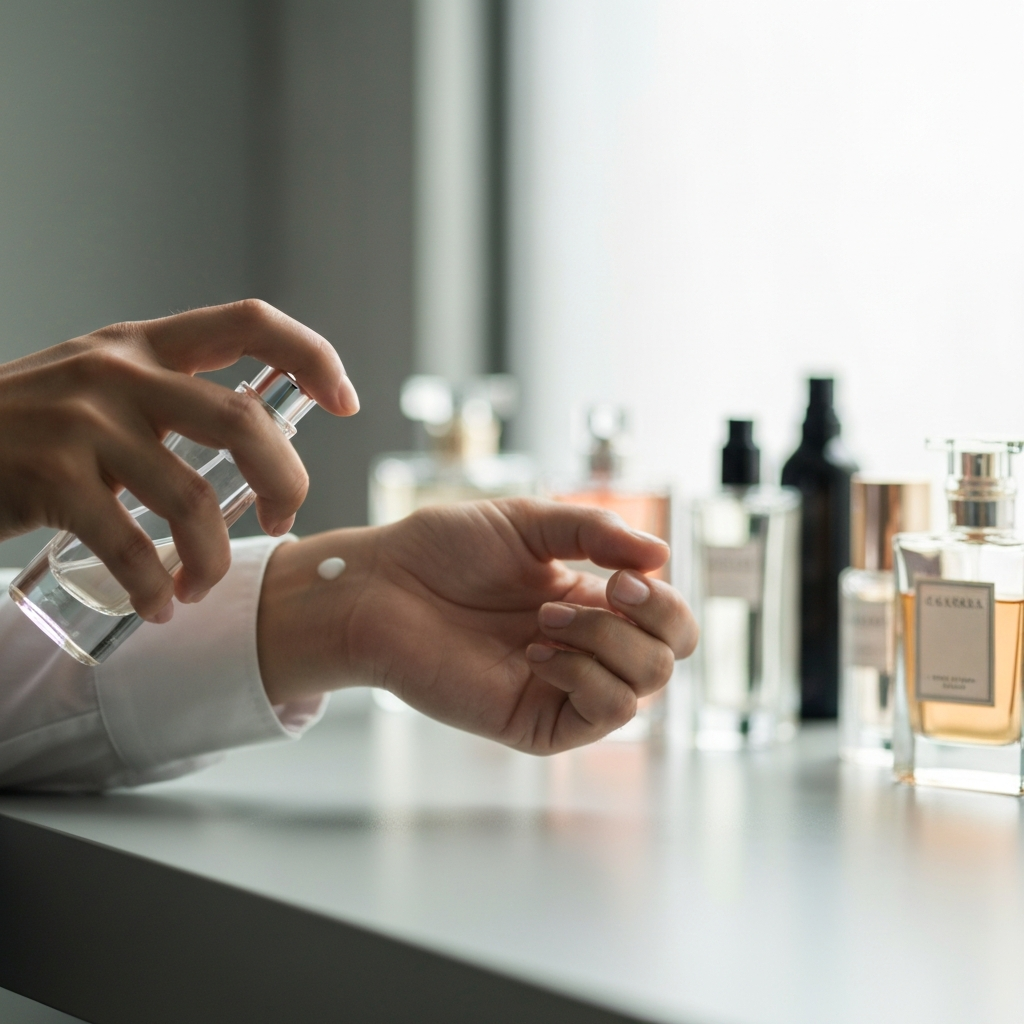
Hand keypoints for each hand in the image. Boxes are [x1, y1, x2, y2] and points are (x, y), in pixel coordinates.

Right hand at [0, 300, 357, 621]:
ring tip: (199, 587)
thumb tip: (260, 445)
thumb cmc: (24, 430)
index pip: (248, 322)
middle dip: (286, 482)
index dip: (312, 355)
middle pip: (245, 422)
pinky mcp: (49, 476)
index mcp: (143, 345)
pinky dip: (153, 586)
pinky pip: (131, 545)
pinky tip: (155, 604)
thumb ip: (168, 401)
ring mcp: (82, 421)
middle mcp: (119, 371)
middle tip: (282, 521)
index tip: (347, 402)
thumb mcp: (99, 388)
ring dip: (213, 559)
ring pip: (195, 499)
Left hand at [258, 499, 697, 752]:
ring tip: (543, 619)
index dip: (664, 599)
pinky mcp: (536, 722)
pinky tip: (536, 652)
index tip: (623, 574)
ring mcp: (563, 688)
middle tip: (602, 589)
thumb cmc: (444, 550)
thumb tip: (663, 555)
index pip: (669, 621)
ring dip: (605, 640)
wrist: (382, 586)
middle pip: (671, 656)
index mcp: (590, 604)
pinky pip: (603, 713)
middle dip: (652, 617)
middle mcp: (585, 649)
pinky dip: (584, 675)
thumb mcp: (529, 522)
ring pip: (645, 685)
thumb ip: (597, 532)